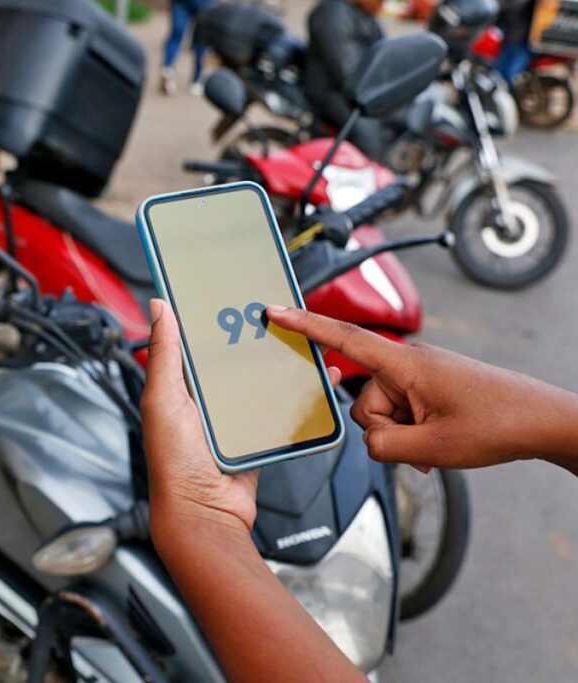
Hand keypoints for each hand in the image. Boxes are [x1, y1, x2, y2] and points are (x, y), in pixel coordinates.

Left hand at [141, 300, 337, 551]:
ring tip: (304, 338)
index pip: (197, 341)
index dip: (212, 316)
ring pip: (263, 380)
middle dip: (255, 336)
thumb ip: (164, 353)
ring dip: (283, 362)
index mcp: (180, 385)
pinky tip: (318, 379)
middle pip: (235, 357)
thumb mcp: (162, 399)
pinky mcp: (258, 433)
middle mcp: (206, 399)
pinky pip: (282, 408)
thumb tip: (159, 306)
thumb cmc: (174, 462)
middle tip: (278, 310)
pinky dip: (300, 395)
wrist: (206, 513)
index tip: (231, 289)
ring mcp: (234, 417)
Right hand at [267, 305, 577, 470]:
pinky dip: (412, 433)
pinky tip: (436, 443)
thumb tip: (369, 440)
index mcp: (405, 365)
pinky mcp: (427, 387)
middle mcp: (408, 364)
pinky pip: (400, 413)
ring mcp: (418, 376)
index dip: (304, 326)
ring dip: (403, 435)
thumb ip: (384, 446)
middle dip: (386, 429)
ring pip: (382, 413)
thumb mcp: (433, 448)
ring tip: (437, 443)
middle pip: (364, 401)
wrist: (543, 421)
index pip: (343, 339)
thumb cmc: (498, 422)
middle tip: (424, 442)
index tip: (273, 311)